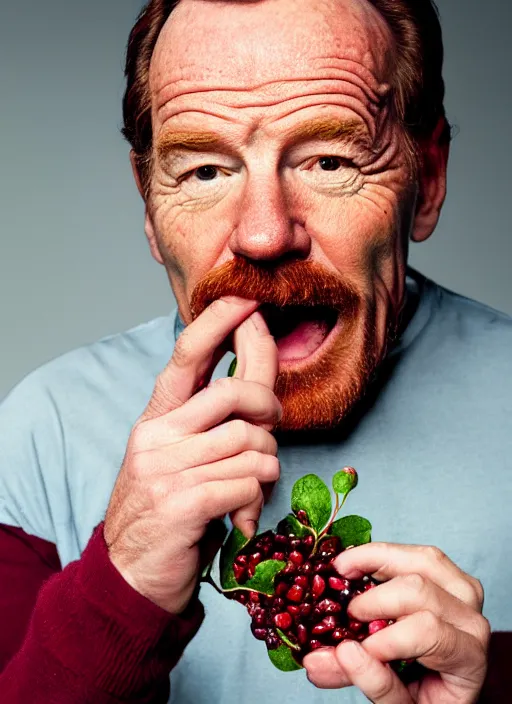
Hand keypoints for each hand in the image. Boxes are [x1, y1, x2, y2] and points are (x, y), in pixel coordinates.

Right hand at [104, 297, 280, 613]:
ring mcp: (166, 468)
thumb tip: (260, 386)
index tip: (246, 299)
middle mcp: (157, 434)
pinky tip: (240, 517)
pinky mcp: (182, 503)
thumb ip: (212, 422)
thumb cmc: (168, 507)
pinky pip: (246, 483)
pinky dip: (255, 500)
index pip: (188, 355)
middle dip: (268, 410)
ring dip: (264, 470)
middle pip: (234, 394)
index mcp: (157, 417)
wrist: (132, 573)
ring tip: (250, 489)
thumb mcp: (180, 456)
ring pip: (250, 444)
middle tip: (271, 429)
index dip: (219, 322)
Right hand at [303, 543, 489, 702]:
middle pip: (419, 590)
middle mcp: (471, 618)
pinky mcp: (451, 575)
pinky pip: (417, 553)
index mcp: (468, 657)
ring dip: (376, 559)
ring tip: (342, 569)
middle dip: (374, 599)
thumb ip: (373, 683)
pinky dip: (383, 554)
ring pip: (421, 560)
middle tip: (344, 612)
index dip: (385, 638)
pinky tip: (358, 564)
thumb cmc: (427, 699)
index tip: (350, 649)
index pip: (428, 633)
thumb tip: (326, 657)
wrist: (447, 692)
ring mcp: (464, 592)